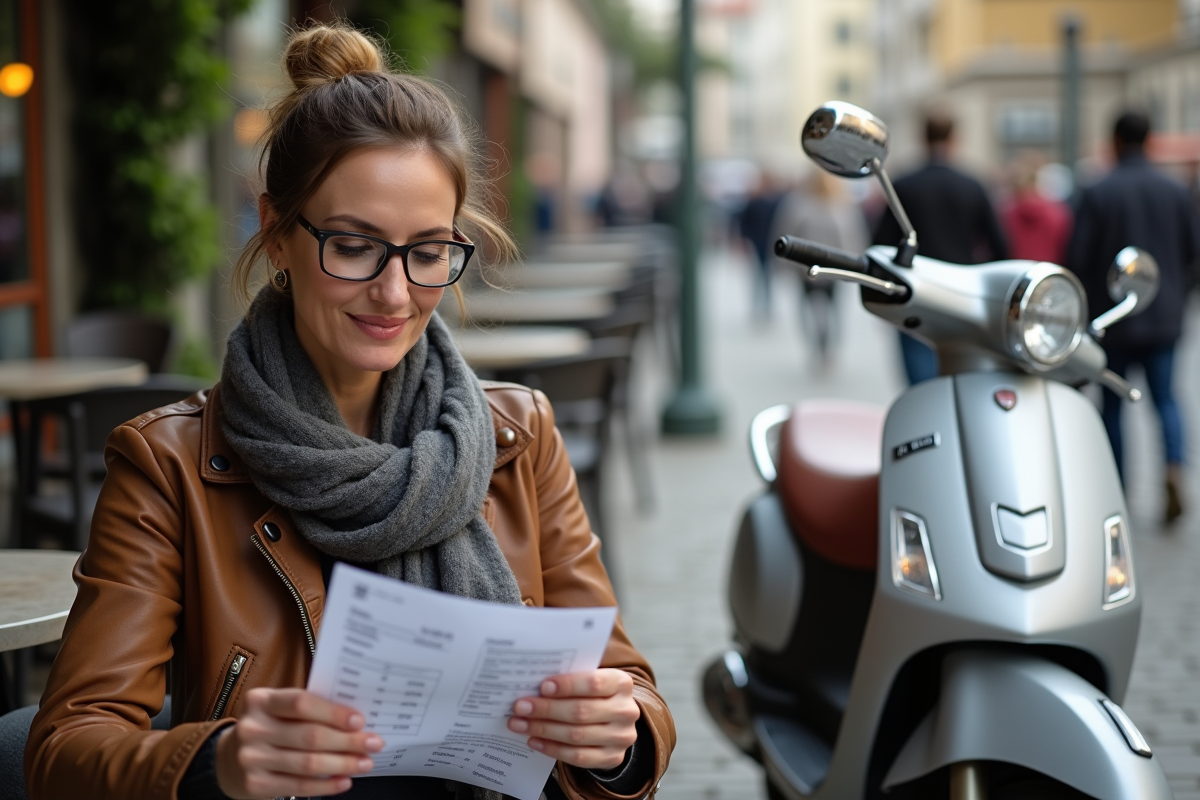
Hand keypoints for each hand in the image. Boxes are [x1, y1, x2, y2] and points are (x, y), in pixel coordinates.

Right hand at [215, 687, 383, 798]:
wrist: (230, 758)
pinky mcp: (255, 784)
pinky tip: (344, 781)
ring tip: (365, 763)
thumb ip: (309, 710)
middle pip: (310, 736)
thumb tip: (356, 722)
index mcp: (261, 700)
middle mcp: (253, 728)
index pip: (301, 703)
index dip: (333, 712)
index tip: (360, 720)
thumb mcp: (279, 709)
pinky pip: (298, 786)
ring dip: (343, 764)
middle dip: (348, 741)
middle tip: (374, 743)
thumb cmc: (269, 727)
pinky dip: (326, 785)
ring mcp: (252, 758)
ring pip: (308, 763)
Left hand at [507, 669, 640, 769]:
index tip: (542, 687)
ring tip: (520, 724)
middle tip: (520, 707)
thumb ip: (571, 680)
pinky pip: (578, 756)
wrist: (616, 723)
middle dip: (546, 709)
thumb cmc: (596, 696)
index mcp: (621, 683)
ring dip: (543, 730)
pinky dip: (552, 749)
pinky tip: (534, 741)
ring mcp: (621, 737)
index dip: (567, 685)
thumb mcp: (591, 680)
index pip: (594, 683)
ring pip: (576, 735)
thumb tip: (533, 682)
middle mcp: (625, 710)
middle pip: (581, 711)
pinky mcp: (612, 758)